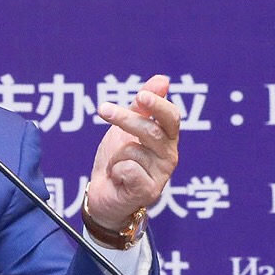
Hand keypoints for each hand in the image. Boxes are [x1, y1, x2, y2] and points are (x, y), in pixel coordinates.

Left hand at [87, 74, 180, 229]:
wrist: (103, 194)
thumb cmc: (118, 159)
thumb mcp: (127, 127)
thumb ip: (143, 105)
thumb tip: (163, 79)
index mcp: (166, 138)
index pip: (171, 117)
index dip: (158, 105)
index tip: (141, 96)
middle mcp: (169, 155)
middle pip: (151, 130)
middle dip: (125, 118)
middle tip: (103, 109)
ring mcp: (161, 175)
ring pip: (132, 150)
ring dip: (115, 155)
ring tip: (116, 165)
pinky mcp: (149, 191)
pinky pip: (128, 169)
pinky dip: (115, 171)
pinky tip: (119, 179)